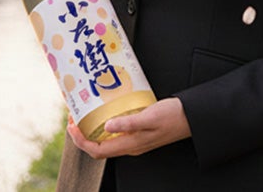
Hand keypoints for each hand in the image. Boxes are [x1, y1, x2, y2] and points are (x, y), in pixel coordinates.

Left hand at [67, 98, 190, 158]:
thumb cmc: (172, 116)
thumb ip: (129, 123)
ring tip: (84, 113)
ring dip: (92, 130)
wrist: (190, 117)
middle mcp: (131, 146)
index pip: (98, 150)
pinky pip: (116, 134)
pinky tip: (103, 112)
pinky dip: (104, 125)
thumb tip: (106, 127)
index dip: (81, 141)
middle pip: (99, 147)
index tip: (72, 126)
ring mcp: (135, 140)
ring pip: (106, 141)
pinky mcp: (139, 133)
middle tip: (73, 118)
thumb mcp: (150, 117)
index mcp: (131, 145)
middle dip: (82, 135)